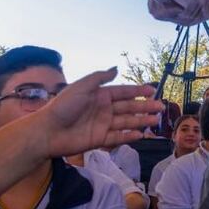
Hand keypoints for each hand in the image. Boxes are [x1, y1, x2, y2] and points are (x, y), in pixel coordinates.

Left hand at [41, 68, 162, 157]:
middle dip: (144, 107)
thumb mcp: (82, 86)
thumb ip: (100, 78)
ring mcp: (102, 125)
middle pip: (128, 107)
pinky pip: (118, 137)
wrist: (48, 131)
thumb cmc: (63, 106)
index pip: (123, 92)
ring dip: (141, 121)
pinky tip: (141, 135)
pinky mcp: (99, 140)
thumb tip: (116, 68)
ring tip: (156, 121)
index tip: (153, 90)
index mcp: (99, 95)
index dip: (138, 91)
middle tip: (160, 107)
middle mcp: (103, 109)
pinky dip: (129, 136)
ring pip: (126, 122)